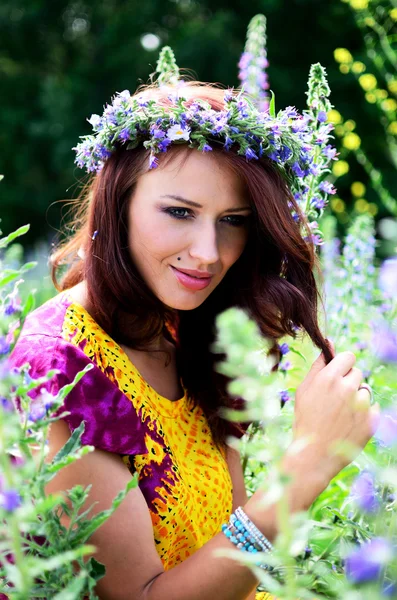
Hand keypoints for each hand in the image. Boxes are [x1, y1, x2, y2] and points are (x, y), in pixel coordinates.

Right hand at [291, 347, 378, 483]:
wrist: (313, 455)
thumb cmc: (305, 419)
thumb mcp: (304, 389)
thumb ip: (318, 365)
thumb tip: (329, 343)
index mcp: (329, 378)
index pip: (349, 356)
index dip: (343, 365)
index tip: (338, 375)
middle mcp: (347, 388)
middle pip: (357, 373)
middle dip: (349, 382)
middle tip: (335, 400)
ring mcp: (361, 405)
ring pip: (365, 391)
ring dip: (357, 399)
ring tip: (341, 414)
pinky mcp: (372, 421)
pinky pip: (373, 408)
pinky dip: (364, 414)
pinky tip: (349, 424)